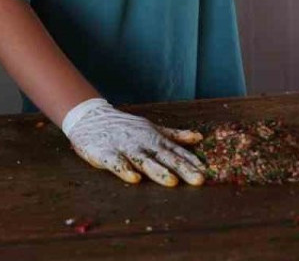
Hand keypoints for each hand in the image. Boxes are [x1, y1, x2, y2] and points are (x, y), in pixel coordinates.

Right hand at [61, 98, 205, 186]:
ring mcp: (125, 148)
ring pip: (144, 161)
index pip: (177, 152)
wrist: (90, 117)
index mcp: (154, 139)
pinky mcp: (106, 153)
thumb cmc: (124, 126)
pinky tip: (134, 179)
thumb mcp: (150, 128)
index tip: (208, 173)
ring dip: (158, 170)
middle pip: (165, 157)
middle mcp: (143, 143)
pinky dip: (125, 170)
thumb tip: (198, 137)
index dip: (192, 162)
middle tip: (199, 180)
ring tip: (172, 181)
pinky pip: (116, 163)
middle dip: (182, 169)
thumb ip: (174, 135)